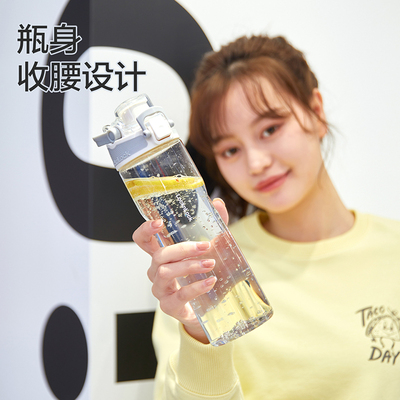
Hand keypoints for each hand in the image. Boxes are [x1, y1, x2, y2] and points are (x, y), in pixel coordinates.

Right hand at [132, 198, 228, 343]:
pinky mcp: (170, 306)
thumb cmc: (206, 274)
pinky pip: (179, 295)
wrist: (210, 308)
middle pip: (159, 255)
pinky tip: (210, 281)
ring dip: (190, 266)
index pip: (143, 240)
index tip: (160, 222)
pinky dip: (196, 287)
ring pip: (166, 272)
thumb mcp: (214, 248)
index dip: (146, 230)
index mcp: (163, 255)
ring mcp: (161, 289)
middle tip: (205, 246)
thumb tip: (217, 202)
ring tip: (210, 263)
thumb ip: (215, 226)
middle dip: (182, 249)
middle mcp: (157, 271)